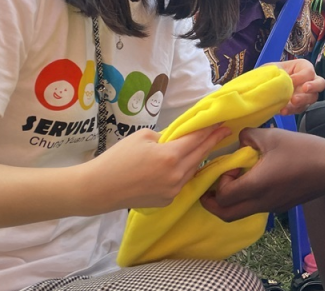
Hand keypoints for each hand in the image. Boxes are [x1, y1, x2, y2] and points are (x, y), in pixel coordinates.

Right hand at [83, 124, 230, 210]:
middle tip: (224, 132)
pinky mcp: (167, 201)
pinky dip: (184, 172)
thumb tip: (178, 138)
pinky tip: (184, 165)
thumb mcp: (143, 137)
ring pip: (192, 170)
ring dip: (199, 158)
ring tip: (206, 146)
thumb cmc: (118, 158)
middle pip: (200, 155)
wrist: (100, 188)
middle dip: (212, 142)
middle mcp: (177, 175)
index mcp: (171, 156)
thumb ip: (166, 136)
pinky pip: (181, 182)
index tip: (222, 123)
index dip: (210, 130)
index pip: (197, 140)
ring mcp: (173, 190)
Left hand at [201, 128, 324, 221]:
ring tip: (232, 181)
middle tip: (211, 187)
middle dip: (213, 203)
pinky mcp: (281, 206)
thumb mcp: (272, 136)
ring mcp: (272, 207)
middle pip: (227, 215)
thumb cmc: (303, 150)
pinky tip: (254, 179)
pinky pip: (255, 208)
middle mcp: (261, 202)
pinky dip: (246, 199)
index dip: (218, 183)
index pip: (223, 196)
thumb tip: (240, 138)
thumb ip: (249, 136)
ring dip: (230, 202)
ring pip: (241, 214)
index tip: (228, 166)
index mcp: (256, 186)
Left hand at [274, 58, 324, 115]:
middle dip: (313, 86)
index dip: (301, 76)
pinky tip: (284, 110)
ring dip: (303, 100)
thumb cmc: (272, 73)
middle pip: (320, 84)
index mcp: (303, 67)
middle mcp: (309, 80)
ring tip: (292, 101)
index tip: (290, 79)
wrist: (264, 87)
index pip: (309, 71)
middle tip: (304, 88)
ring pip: (312, 98)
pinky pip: (301, 109)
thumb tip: (282, 78)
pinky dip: (292, 110)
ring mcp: (307, 94)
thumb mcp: (273, 68)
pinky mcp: (301, 106)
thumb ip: (278, 71)